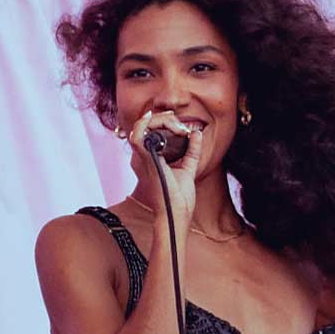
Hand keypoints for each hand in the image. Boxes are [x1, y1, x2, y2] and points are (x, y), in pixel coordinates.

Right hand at [125, 109, 203, 234]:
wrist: (177, 214)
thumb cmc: (179, 198)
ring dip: (162, 120)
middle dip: (166, 119)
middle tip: (184, 128)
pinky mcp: (144, 160)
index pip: (151, 131)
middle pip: (146, 125)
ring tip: (180, 128)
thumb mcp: (187, 168)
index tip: (185, 130)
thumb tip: (196, 133)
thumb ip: (191, 151)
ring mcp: (141, 157)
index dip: (166, 123)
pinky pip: (138, 135)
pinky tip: (167, 124)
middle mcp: (142, 156)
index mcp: (150, 158)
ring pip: (142, 125)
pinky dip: (147, 124)